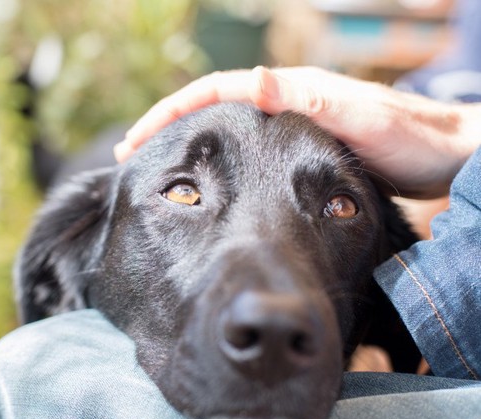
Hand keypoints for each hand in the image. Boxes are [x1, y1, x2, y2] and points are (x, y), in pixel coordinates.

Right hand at [114, 66, 480, 198]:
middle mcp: (285, 100)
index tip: (138, 137)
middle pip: (211, 105)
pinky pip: (243, 147)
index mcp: (292, 89)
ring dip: (187, 141)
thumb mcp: (362, 118)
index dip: (173, 112)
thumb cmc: (409, 139)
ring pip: (224, 128)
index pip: (216, 90)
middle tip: (132, 153)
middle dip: (168, 125)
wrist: (446, 153)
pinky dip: (216, 158)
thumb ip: (311, 100)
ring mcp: (289, 123)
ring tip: (156, 167)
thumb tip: (255, 80)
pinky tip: (206, 178)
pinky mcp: (295, 147)